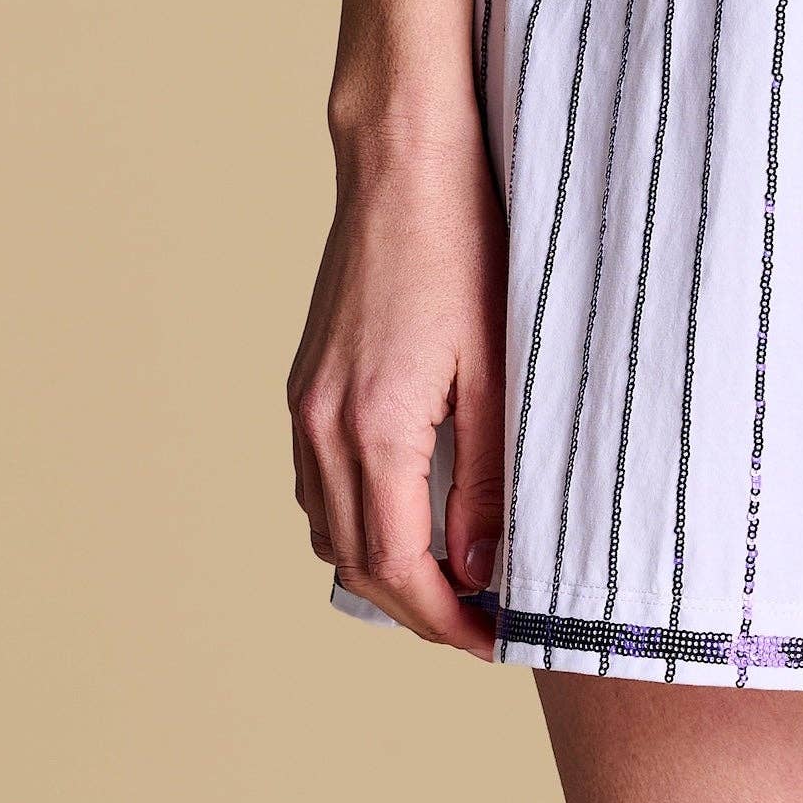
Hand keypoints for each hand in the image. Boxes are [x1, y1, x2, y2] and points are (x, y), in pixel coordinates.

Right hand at [286, 105, 505, 656]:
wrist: (405, 162)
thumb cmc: (464, 247)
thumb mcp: (497, 367)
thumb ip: (488, 476)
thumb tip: (482, 568)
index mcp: (372, 428)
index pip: (396, 568)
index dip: (443, 621)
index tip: (491, 641)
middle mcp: (322, 425)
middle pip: (355, 561)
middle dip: (417, 608)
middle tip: (481, 624)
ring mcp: (306, 403)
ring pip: (328, 528)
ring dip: (384, 568)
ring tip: (454, 579)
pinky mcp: (308, 382)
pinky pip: (317, 482)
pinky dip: (358, 519)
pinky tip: (410, 511)